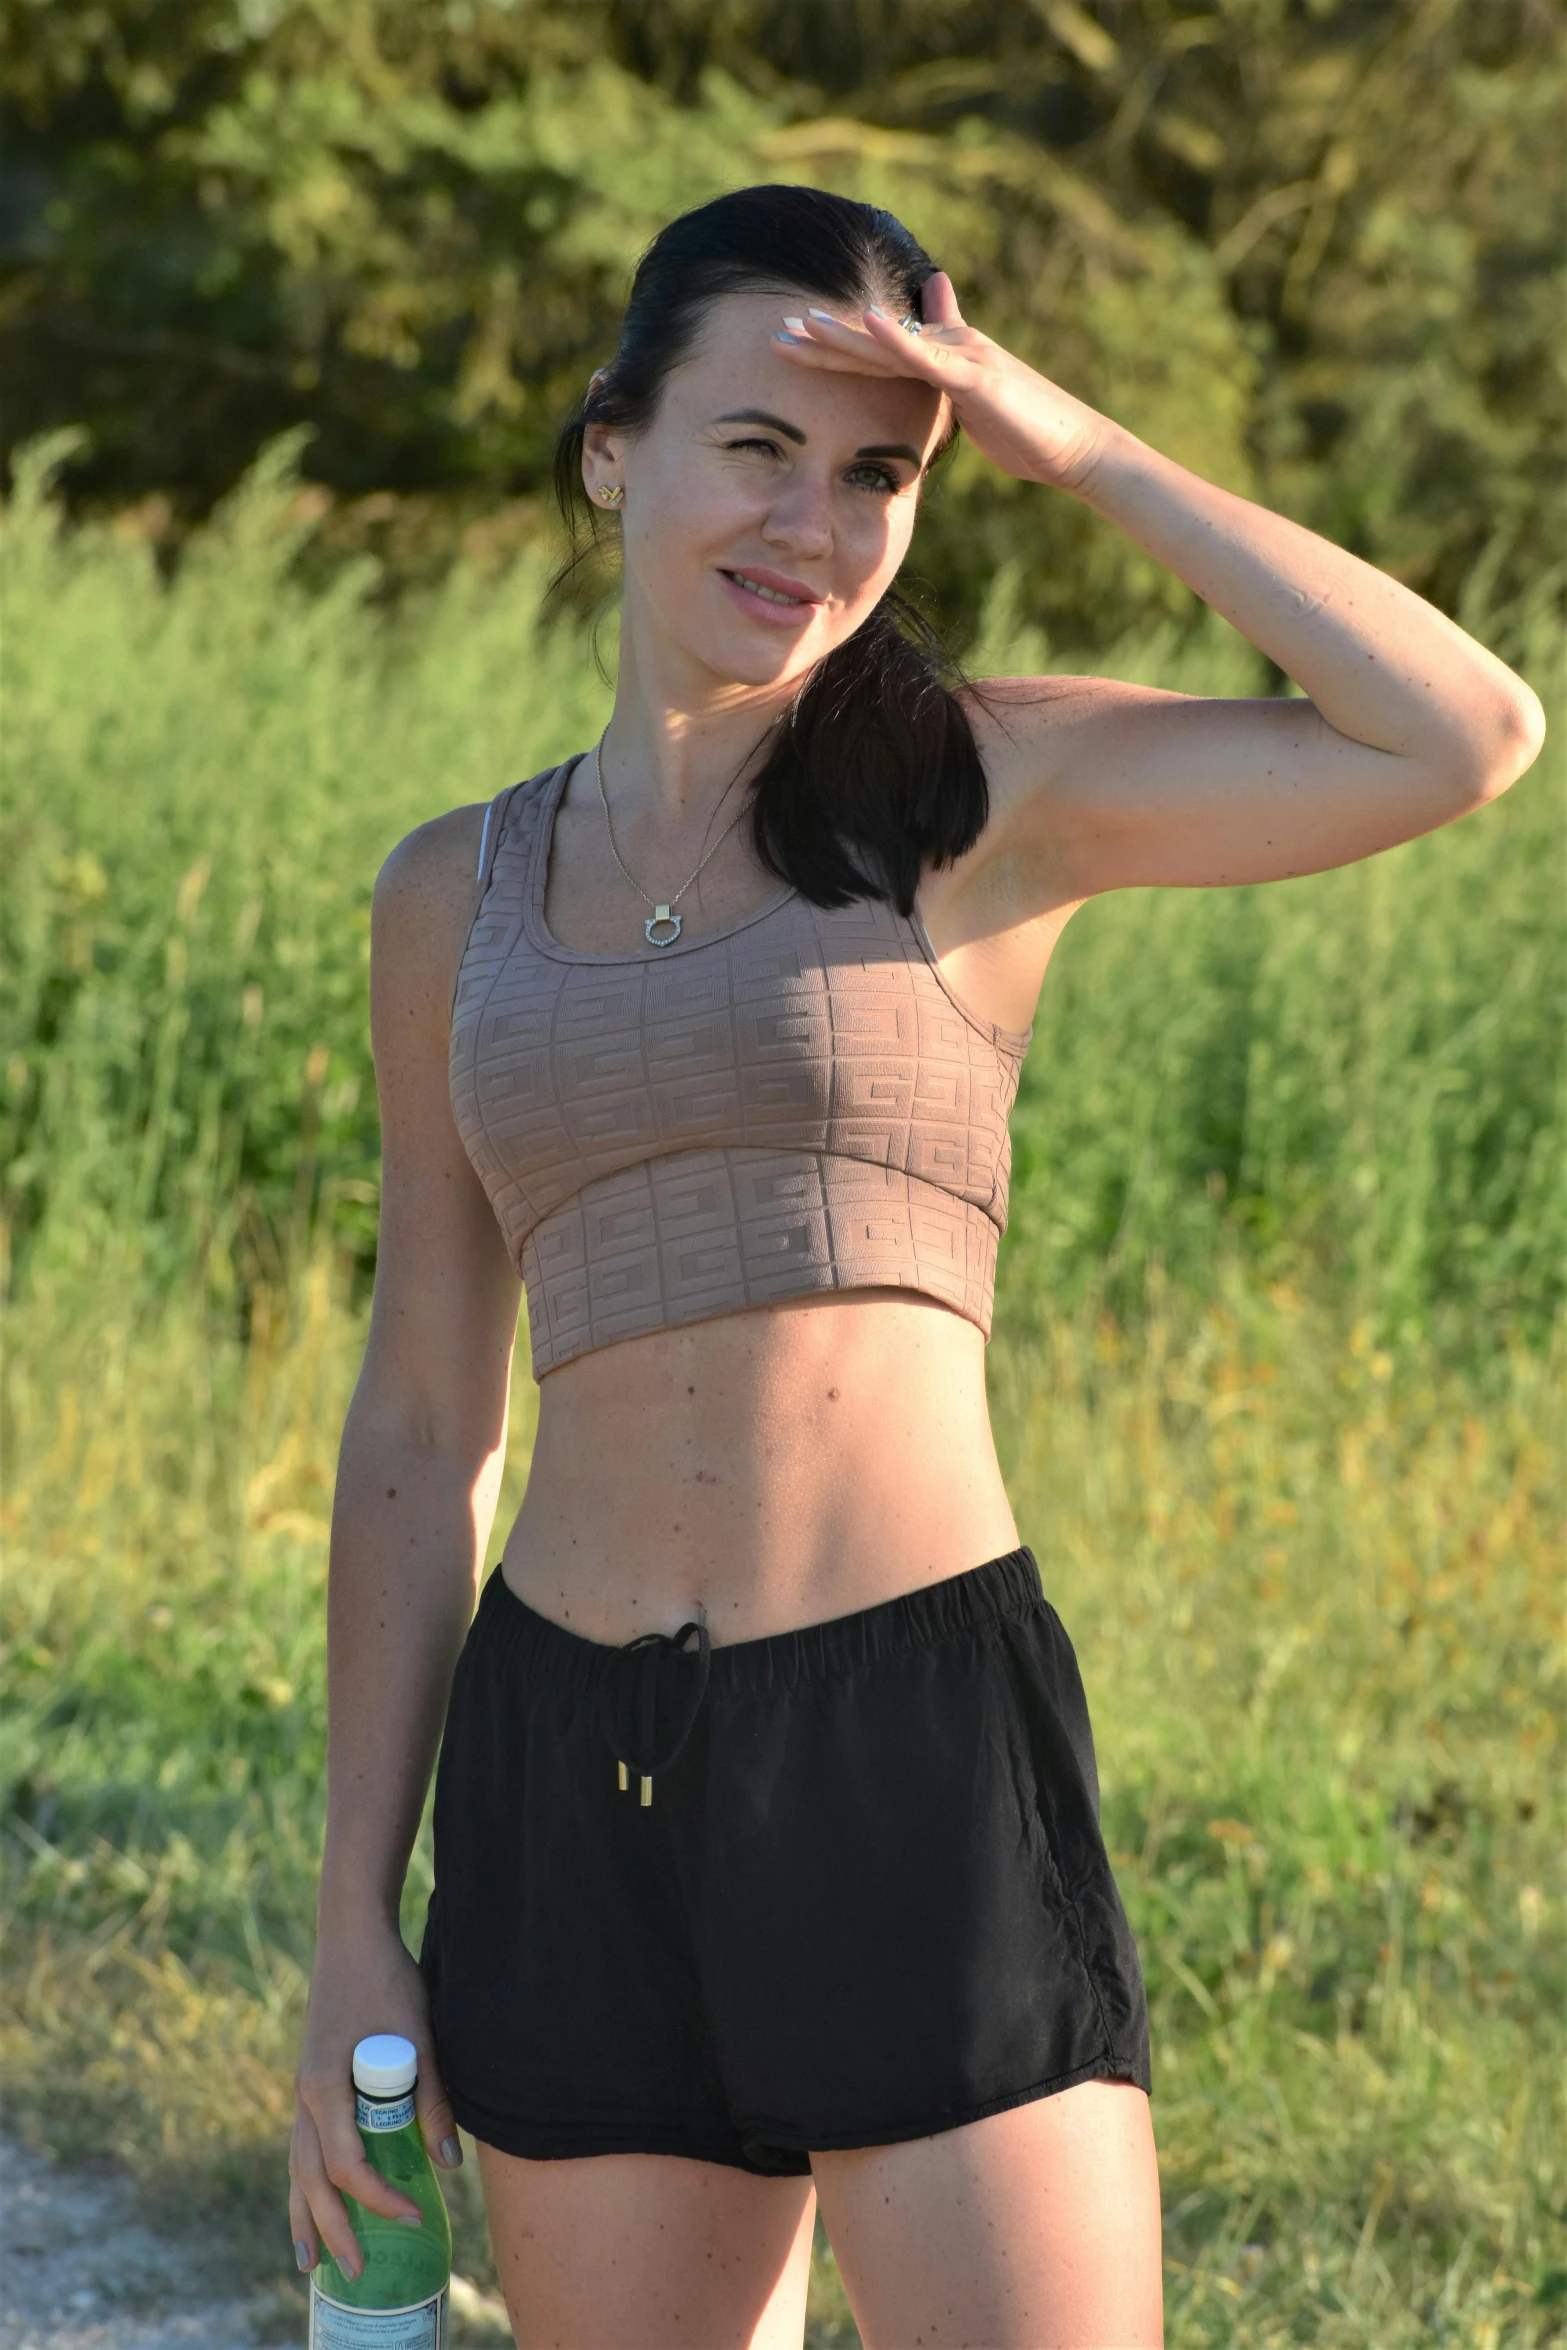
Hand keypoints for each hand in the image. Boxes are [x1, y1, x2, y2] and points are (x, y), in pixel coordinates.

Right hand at [289, 1919, 460, 2280]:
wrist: (352, 1936)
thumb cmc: (386, 1979)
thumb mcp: (419, 2035)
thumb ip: (433, 2097)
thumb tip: (449, 2163)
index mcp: (325, 2087)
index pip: (347, 2165)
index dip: (379, 2198)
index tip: (416, 2213)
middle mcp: (306, 2096)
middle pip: (310, 2179)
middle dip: (332, 2228)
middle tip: (354, 2273)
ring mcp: (304, 2090)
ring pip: (296, 2167)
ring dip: (306, 2214)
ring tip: (310, 2261)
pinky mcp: (312, 2082)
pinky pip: (303, 2145)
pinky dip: (305, 2182)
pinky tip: (314, 2200)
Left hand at [773, 272, 1110, 493]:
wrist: (1070, 448)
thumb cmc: (1025, 431)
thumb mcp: (974, 401)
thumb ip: (947, 376)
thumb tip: (929, 362)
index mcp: (942, 359)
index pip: (877, 352)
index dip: (834, 345)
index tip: (791, 340)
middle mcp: (948, 347)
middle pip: (874, 343)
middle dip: (824, 337)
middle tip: (777, 329)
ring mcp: (961, 357)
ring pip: (891, 344)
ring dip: (845, 333)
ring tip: (802, 324)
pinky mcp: (974, 376)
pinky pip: (927, 356)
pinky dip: (896, 339)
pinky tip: (867, 323)